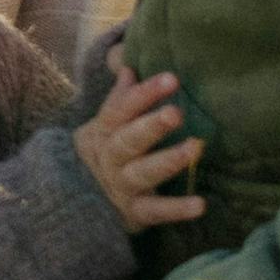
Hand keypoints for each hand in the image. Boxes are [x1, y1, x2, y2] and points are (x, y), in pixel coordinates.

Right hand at [74, 69, 206, 231]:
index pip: (120, 109)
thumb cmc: (106, 154)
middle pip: (129, 140)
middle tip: (176, 113)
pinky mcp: (135, 213)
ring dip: (168, 160)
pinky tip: (200, 204)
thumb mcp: (105, 126)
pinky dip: (176, 209)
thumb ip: (119, 99)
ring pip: (143, 173)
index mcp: (103, 132)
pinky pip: (155, 211)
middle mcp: (110, 158)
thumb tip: (128, 67)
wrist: (78, 204)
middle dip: (152, 126)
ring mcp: (122, 186)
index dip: (145, 94)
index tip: (171, 79)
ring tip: (194, 147)